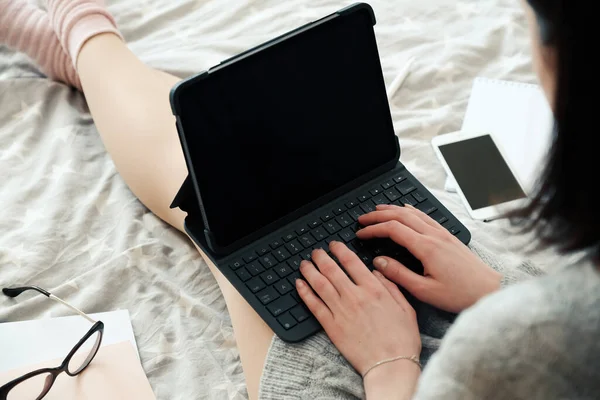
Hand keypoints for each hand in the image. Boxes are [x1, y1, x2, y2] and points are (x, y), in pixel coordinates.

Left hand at [296, 241, 420, 378]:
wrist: (390, 365)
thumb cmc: (402, 339)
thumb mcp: (406, 307)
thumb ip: (391, 286)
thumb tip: (377, 271)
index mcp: (374, 290)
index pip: (352, 262)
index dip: (340, 250)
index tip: (334, 245)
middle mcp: (355, 297)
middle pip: (332, 270)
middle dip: (321, 257)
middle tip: (315, 251)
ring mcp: (341, 311)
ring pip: (320, 284)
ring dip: (309, 270)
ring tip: (304, 263)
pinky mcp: (332, 326)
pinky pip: (314, 305)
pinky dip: (305, 292)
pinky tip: (299, 284)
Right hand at [356, 204, 501, 312]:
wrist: (489, 290)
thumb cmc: (460, 294)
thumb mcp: (425, 290)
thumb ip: (399, 275)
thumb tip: (378, 262)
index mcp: (426, 247)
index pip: (393, 229)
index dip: (373, 229)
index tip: (360, 233)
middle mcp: (434, 236)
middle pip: (400, 216)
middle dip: (378, 215)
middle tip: (363, 219)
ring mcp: (442, 234)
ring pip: (413, 213)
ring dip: (392, 209)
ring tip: (377, 210)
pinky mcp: (448, 236)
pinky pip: (426, 216)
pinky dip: (410, 210)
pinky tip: (406, 210)